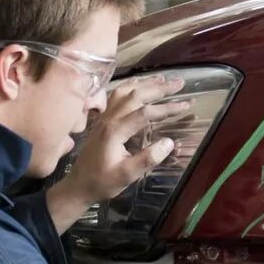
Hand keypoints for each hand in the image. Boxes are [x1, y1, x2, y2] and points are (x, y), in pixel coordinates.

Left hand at [45, 75, 181, 229]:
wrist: (78, 185)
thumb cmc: (103, 182)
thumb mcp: (127, 176)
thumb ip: (147, 159)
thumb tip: (169, 142)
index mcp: (115, 131)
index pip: (145, 113)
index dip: (167, 108)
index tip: (185, 105)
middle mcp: (109, 119)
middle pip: (136, 95)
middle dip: (159, 88)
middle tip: (179, 82)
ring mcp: (104, 117)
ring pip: (125, 92)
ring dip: (145, 84)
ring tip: (163, 78)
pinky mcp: (102, 120)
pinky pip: (116, 96)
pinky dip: (130, 86)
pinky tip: (139, 84)